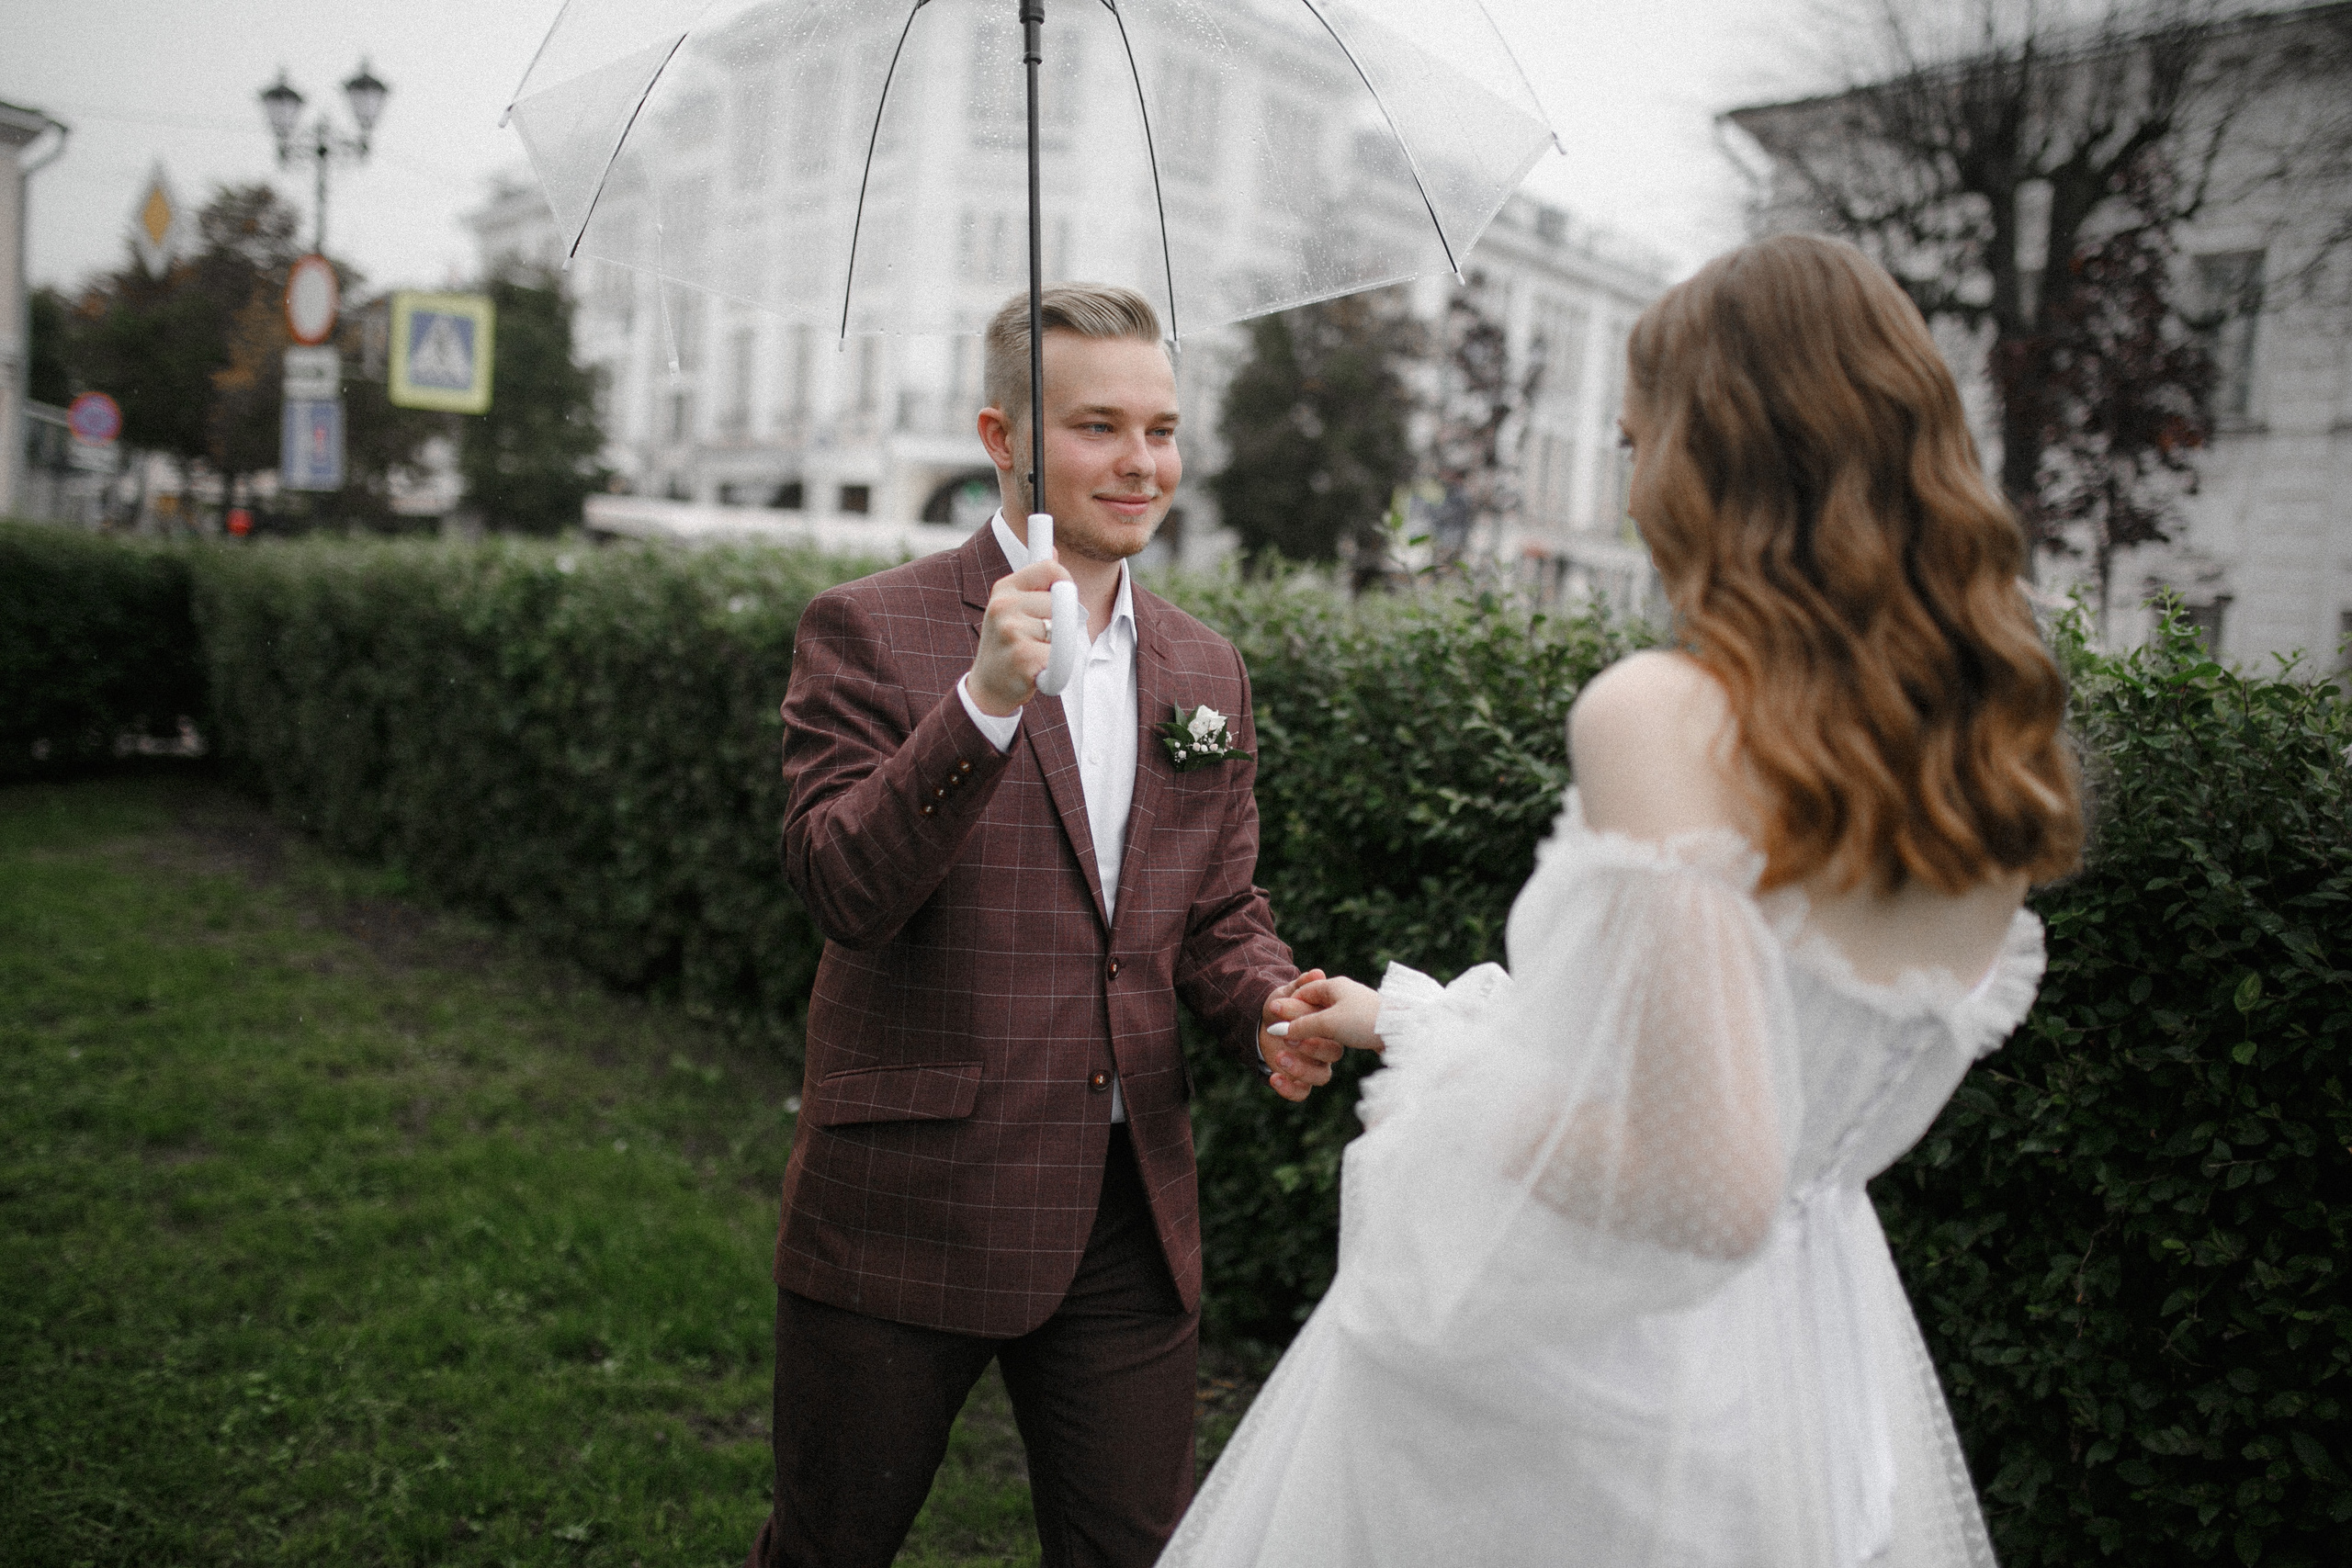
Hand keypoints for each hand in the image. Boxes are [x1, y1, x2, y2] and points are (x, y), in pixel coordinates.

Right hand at [970, 556, 1075, 715]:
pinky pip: (1061, 656)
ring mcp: (1012, 631)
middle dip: (1060, 622)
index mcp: (1004, 589)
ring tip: (1035, 652)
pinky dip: (1056, 668)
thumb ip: (1034, 581)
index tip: (1062, 599)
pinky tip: (1036, 670)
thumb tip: (1054, 551)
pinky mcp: (1023, 657)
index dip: (1065, 583)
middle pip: (1061, 601)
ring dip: (1056, 647)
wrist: (989, 686)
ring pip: (1063, 630)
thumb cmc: (1007, 644)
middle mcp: (1004, 605)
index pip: (1050, 568)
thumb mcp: (1013, 607)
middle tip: (1040, 637)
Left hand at [1259, 970, 1338, 1101]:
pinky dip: (1289, 1089)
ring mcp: (1314, 1067)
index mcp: (1329, 1026)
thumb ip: (1300, 986)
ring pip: (1321, 1077)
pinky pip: (1302, 1093)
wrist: (1263, 1023)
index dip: (1313, 1023)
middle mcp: (1326, 1049)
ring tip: (1279, 1058)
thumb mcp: (1287, 993)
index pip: (1330, 1027)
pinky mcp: (1299, 1081)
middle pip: (1332, 1054)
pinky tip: (1274, 1078)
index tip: (1292, 1015)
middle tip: (1286, 1039)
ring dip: (1302, 1070)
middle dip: (1311, 1047)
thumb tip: (1317, 973)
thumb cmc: (1281, 1006)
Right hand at [1268, 975, 1381, 1059]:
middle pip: (1313, 1005)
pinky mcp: (1363, 1022)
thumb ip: (1301, 1025)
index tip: (1279, 1025)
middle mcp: (1343, 993)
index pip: (1302, 992)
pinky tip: (1328, 1045)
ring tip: (1306, 1043)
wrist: (1403, 1030)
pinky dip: (1330, 1035)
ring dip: (1315, 1030)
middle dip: (1301, 1021)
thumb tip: (1277, 1030)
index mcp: (1333, 985)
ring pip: (1326, 1018)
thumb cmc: (1364, 1021)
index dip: (1289, 1008)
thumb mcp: (1328, 1023)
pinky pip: (1339, 1027)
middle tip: (1290, 1038)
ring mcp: (1354, 1007)